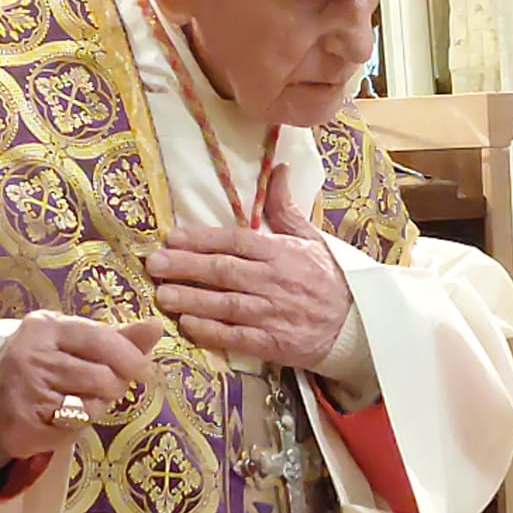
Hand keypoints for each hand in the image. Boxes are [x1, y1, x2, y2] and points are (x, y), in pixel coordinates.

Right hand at [0, 314, 161, 470]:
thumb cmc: (39, 368)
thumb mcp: (70, 343)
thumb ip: (114, 337)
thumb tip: (155, 327)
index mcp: (45, 327)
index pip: (99, 338)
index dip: (128, 355)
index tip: (143, 369)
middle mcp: (32, 354)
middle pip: (102, 376)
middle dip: (112, 387)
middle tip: (102, 389)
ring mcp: (27, 390)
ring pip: (91, 405)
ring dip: (94, 408)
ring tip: (76, 402)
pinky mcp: (25, 423)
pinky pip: (73, 428)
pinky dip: (76, 427)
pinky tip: (58, 419)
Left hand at [145, 167, 350, 367]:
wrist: (358, 323)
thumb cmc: (329, 278)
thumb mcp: (311, 238)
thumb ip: (285, 208)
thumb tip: (278, 169)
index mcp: (282, 252)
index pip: (236, 241)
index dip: (202, 239)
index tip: (172, 237)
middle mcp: (275, 281)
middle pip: (223, 271)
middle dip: (186, 267)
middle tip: (154, 264)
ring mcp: (273, 313)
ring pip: (225, 304)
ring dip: (191, 299)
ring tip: (162, 294)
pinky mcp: (275, 343)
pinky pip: (237, 337)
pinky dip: (212, 332)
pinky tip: (188, 326)